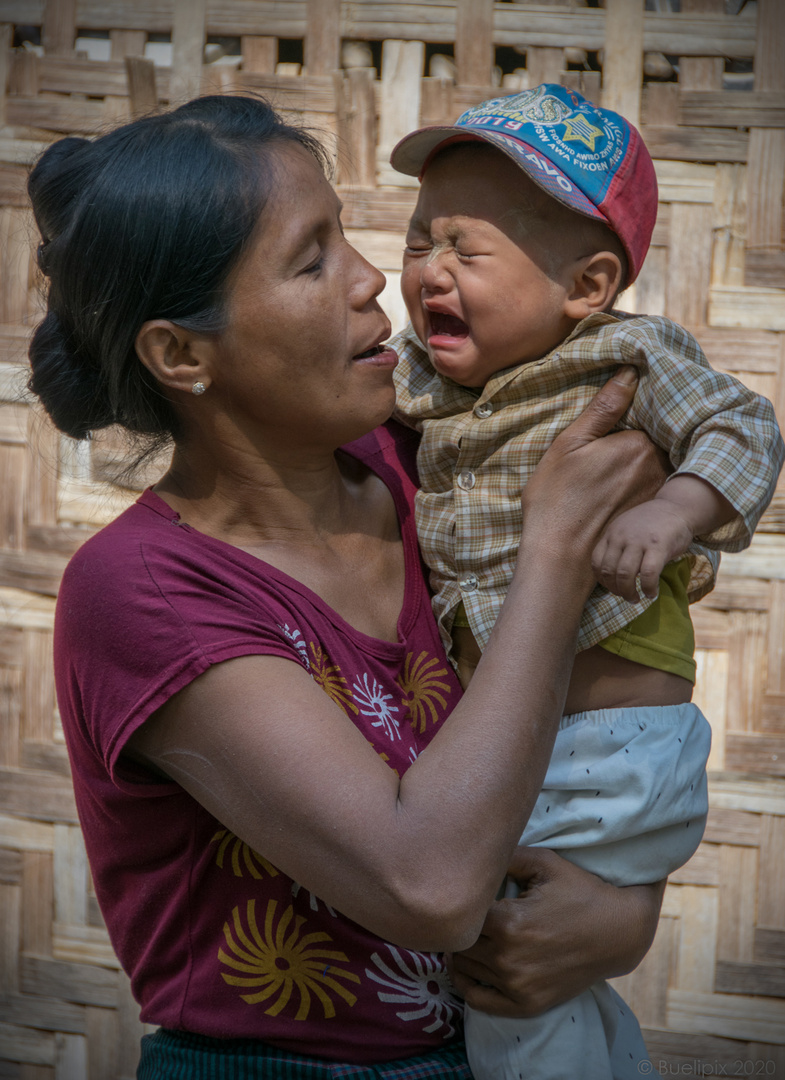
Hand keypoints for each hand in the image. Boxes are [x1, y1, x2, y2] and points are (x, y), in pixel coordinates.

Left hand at [447, 846, 664, 1017]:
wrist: (618, 933)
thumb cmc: (580, 892)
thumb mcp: (544, 862)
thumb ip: (504, 855)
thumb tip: (472, 852)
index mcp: (507, 922)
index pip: (461, 913)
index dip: (461, 901)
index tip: (466, 892)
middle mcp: (508, 958)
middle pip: (458, 941)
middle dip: (460, 924)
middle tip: (465, 911)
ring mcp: (516, 985)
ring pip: (464, 967)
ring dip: (462, 950)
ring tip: (471, 932)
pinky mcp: (526, 1005)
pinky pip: (478, 1001)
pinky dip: (466, 984)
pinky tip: (468, 966)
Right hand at [522, 368, 670, 569]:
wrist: (559, 557)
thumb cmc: (555, 500)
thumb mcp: (569, 445)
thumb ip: (603, 408)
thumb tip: (631, 371)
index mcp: (638, 444)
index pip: (645, 416)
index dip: (627, 419)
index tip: (606, 430)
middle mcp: (656, 467)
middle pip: (653, 441)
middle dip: (634, 441)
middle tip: (602, 455)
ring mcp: (657, 494)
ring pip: (652, 465)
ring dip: (636, 465)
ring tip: (605, 476)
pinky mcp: (651, 516)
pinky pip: (651, 489)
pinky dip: (637, 487)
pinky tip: (612, 497)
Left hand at [592, 499, 692, 601]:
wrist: (677, 507)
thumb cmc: (651, 524)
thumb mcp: (626, 529)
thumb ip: (617, 546)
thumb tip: (612, 576)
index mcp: (611, 533)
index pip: (596, 562)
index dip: (602, 580)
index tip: (612, 587)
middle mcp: (621, 536)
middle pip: (608, 571)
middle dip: (615, 590)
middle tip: (626, 596)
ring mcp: (639, 541)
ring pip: (625, 575)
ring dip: (628, 593)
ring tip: (636, 599)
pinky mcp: (658, 546)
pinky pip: (648, 574)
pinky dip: (648, 588)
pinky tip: (652, 593)